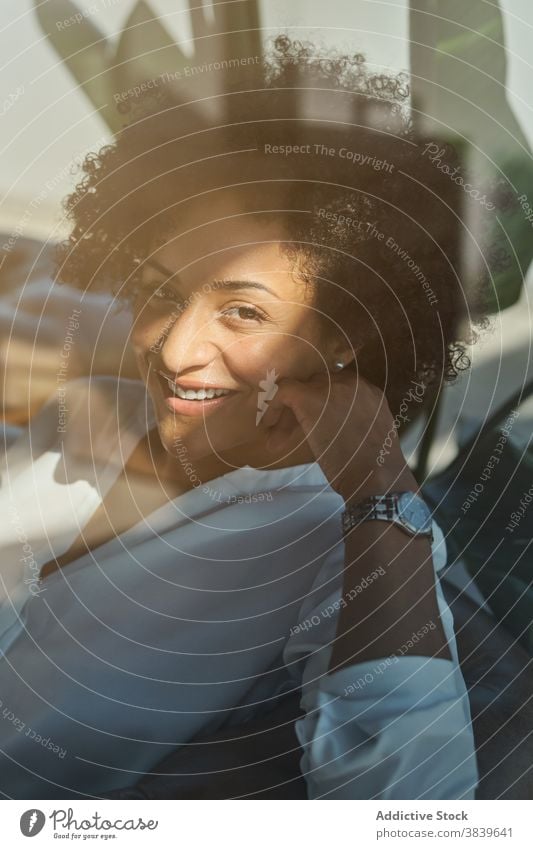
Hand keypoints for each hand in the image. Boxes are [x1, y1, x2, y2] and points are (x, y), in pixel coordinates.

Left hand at [261, 370, 417, 500]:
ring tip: (278, 436)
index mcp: (367, 392)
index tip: (311, 424)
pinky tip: (271, 426)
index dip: (320, 404)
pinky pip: (285, 390)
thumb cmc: (375, 467)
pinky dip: (273, 406)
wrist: (375, 475)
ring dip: (288, 413)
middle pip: (317, 385)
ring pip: (301, 389)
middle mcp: (351, 383)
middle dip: (303, 407)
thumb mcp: (370, 435)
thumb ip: (354, 421)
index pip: (336, 387)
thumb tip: (331, 426)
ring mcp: (331, 388)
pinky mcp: (310, 398)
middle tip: (292, 431)